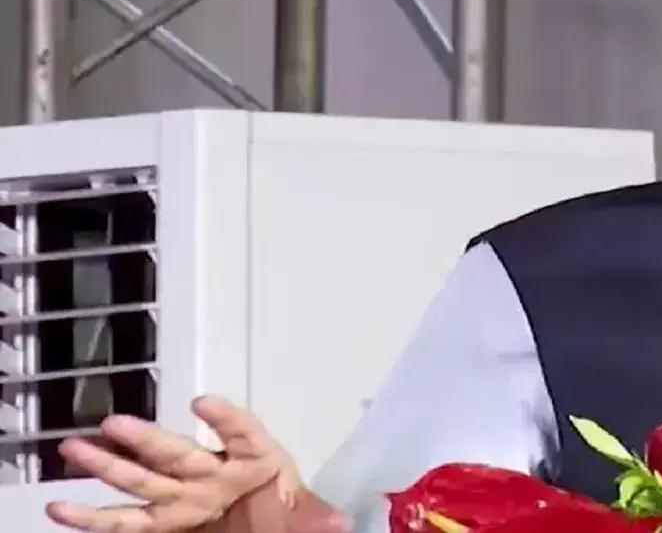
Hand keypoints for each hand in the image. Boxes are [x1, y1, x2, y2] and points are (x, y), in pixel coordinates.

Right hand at [43, 395, 350, 532]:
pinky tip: (60, 508)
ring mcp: (184, 499)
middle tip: (113, 421)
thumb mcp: (304, 516)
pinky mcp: (165, 524)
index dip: (224, 419)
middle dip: (146, 440)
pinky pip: (125, 523)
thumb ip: (310, 516)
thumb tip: (339, 523)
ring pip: (141, 479)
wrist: (267, 528)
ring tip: (75, 446)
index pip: (242, 434)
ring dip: (108, 465)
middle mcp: (213, 475)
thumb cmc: (286, 516)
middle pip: (176, 453)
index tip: (203, 403)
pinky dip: (91, 517)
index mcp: (255, 462)